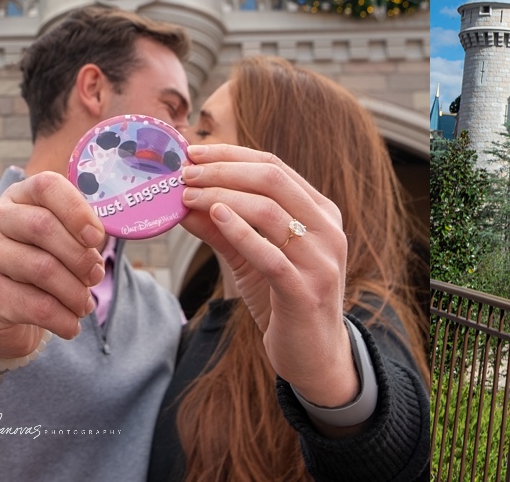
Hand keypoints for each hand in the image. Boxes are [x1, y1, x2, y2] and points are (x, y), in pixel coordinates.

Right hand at [0, 172, 105, 356]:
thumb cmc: (38, 264)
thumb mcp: (58, 239)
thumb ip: (79, 232)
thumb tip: (100, 240)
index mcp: (18, 196)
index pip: (47, 186)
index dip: (77, 210)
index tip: (97, 237)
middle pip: (44, 227)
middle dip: (80, 256)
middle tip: (95, 276)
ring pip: (43, 269)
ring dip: (75, 292)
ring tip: (84, 304)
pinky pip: (35, 305)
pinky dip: (63, 319)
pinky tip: (71, 324)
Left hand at [178, 144, 356, 407]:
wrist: (315, 357)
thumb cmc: (283, 301)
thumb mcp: (252, 258)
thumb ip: (223, 228)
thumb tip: (182, 202)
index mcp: (321, 212)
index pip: (275, 167)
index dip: (231, 155)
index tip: (193, 152)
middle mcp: (327, 229)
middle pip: (273, 180)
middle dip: (222, 171)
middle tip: (184, 173)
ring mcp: (321, 260)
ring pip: (270, 211)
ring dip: (222, 196)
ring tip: (187, 196)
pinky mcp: (305, 291)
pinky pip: (270, 254)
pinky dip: (240, 231)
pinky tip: (214, 216)